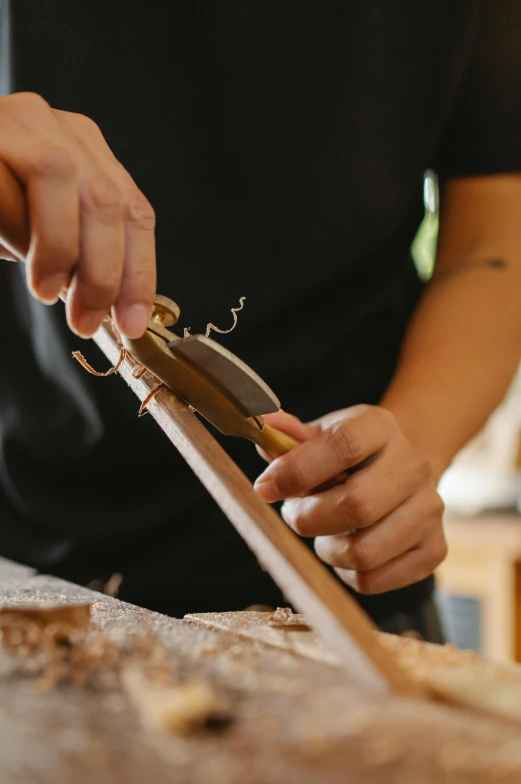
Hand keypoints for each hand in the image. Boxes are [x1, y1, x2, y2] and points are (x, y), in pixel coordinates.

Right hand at [0, 92, 155, 337]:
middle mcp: (56, 127)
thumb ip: (76, 256)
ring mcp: (15, 122)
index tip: (131, 322)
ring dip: (57, 246)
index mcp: (84, 151)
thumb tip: (107, 305)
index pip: (134, 212)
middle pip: (105, 199)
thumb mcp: (39, 234)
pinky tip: (10, 249)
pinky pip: (3, 179)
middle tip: (85, 319)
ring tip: (44, 288)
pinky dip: (15, 224)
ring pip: (57, 174)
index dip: (138, 273)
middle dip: (101, 272)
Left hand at [254, 406, 446, 593]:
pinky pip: (373, 580)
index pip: (344, 445)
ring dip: (326, 550)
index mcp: (381, 427)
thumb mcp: (321, 435)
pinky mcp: (434, 549)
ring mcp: (430, 509)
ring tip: (325, 531)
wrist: (403, 471)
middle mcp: (413, 465)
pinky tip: (348, 547)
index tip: (265, 488)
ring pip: (363, 552)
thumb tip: (264, 424)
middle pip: (357, 505)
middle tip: (295, 514)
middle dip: (309, 518)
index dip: (298, 470)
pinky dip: (347, 572)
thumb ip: (289, 437)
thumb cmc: (349, 456)